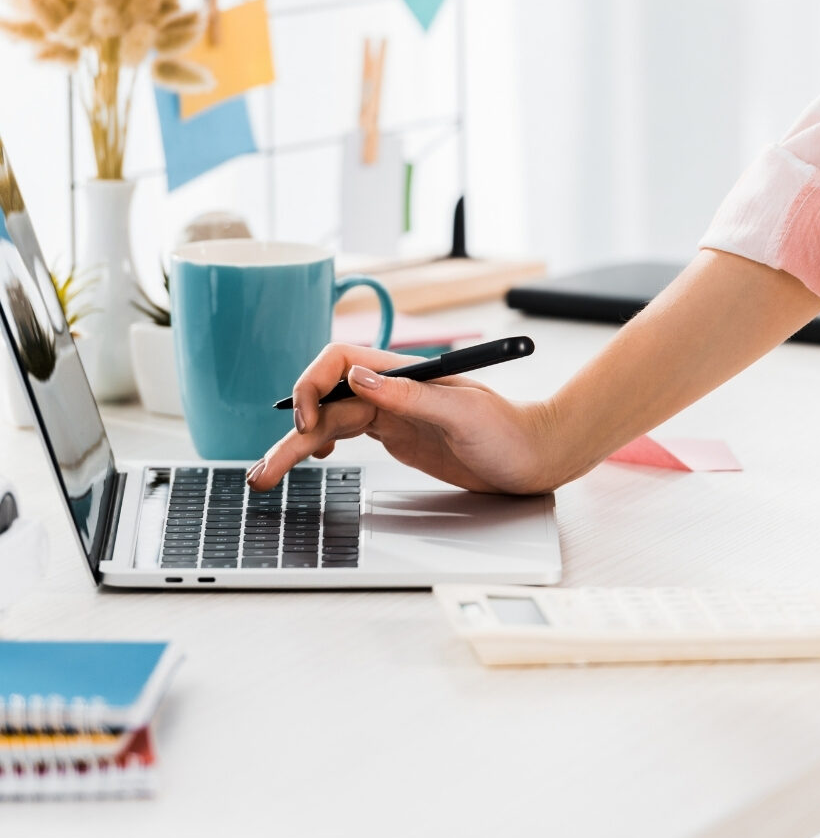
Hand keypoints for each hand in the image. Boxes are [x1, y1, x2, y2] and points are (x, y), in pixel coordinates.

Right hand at [245, 345, 557, 494]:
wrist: (533, 456)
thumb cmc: (509, 430)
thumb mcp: (462, 413)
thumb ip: (410, 395)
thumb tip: (358, 377)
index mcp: (404, 373)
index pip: (340, 361)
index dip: (312, 385)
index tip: (307, 424)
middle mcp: (393, 389)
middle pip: (325, 398)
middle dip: (291, 429)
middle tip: (266, 470)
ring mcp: (392, 413)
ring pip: (330, 422)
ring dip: (296, 446)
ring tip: (266, 476)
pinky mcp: (396, 436)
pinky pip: (346, 435)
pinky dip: (319, 447)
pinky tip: (310, 461)